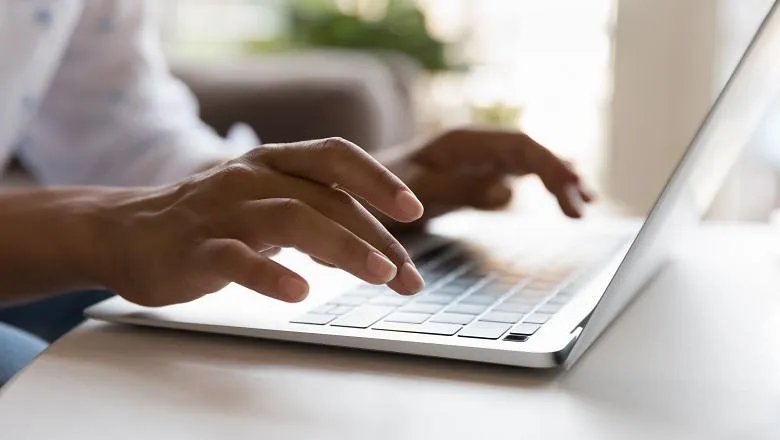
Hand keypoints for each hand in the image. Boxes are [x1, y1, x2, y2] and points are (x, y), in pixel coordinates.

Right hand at [85, 138, 425, 306]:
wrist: (123, 231)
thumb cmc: (210, 220)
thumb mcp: (266, 204)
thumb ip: (315, 215)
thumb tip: (371, 247)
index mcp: (273, 161)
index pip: (336, 157)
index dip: (377, 179)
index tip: (414, 210)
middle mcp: (252, 177)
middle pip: (326, 199)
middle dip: (376, 237)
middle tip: (408, 276)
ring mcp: (223, 211)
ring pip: (291, 219)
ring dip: (342, 247)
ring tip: (379, 275)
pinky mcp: (195, 248)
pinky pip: (236, 259)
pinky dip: (270, 275)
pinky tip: (299, 293)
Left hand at [378, 128, 592, 227]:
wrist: (350, 191)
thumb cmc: (375, 190)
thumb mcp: (414, 191)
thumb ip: (458, 190)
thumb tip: (508, 192)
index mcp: (461, 143)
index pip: (521, 146)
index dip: (551, 169)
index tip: (571, 197)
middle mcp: (472, 147)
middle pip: (530, 153)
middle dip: (560, 176)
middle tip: (582, 208)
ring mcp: (474, 160)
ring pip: (526, 164)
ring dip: (555, 181)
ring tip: (581, 205)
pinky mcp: (472, 176)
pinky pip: (514, 176)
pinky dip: (538, 188)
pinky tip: (557, 200)